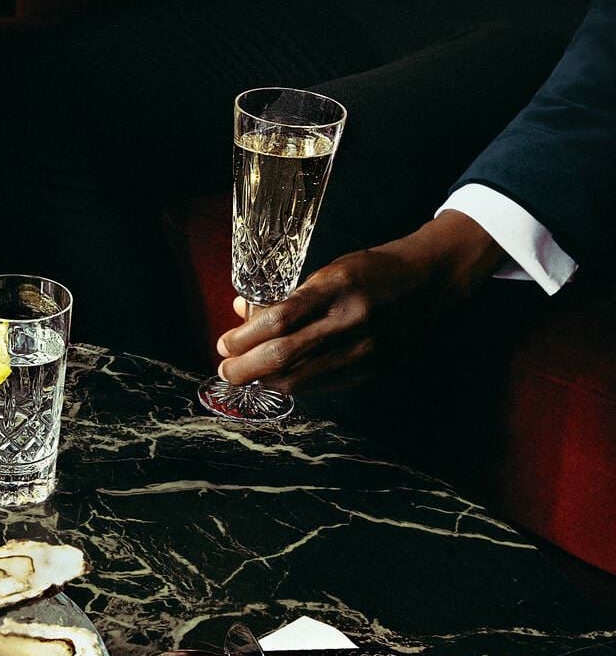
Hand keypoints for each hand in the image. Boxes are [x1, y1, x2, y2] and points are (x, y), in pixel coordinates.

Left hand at [214, 212, 505, 392]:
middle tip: (226, 369)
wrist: (432, 280)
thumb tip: (241, 310)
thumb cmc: (374, 270)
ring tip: (245, 375)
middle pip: (285, 356)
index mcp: (338, 288)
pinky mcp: (373, 369)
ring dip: (265, 381)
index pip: (280, 320)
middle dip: (245, 368)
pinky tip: (278, 379)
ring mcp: (365, 350)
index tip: (224, 343)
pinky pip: (322, 385)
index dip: (245, 338)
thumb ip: (287, 294)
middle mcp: (351, 321)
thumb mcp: (330, 269)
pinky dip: (294, 384)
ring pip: (301, 380)